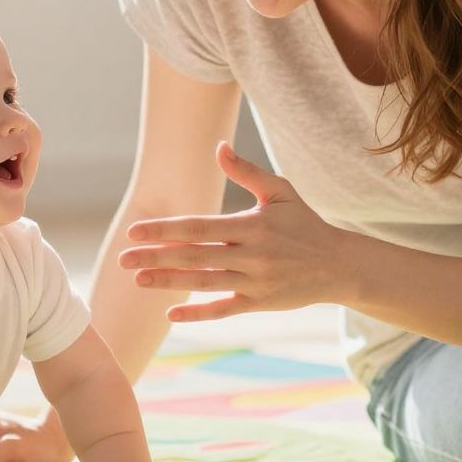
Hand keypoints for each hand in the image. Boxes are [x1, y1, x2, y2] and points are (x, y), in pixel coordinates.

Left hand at [119, 142, 349, 321]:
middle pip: (195, 256)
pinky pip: (224, 310)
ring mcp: (255, 282)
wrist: (338, 264)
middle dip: (157, 258)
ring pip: (205, 283)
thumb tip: (219, 148)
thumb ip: (247, 172)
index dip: (166, 230)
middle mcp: (252, 255)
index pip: (199, 227)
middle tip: (122, 259)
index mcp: (252, 226)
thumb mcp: (280, 192)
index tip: (135, 232)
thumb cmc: (304, 224)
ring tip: (138, 280)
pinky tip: (171, 313)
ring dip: (169, 283)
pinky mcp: (260, 304)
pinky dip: (198, 313)